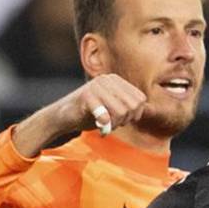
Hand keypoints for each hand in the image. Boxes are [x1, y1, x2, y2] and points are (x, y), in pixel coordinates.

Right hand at [13, 75, 150, 155]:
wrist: (63, 116)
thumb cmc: (91, 113)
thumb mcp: (113, 107)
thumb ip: (128, 106)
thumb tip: (145, 110)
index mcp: (116, 80)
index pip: (140, 100)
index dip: (135, 115)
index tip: (123, 120)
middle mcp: (107, 79)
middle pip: (132, 106)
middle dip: (125, 120)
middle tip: (113, 124)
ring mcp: (95, 86)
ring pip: (121, 112)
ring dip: (115, 124)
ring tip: (106, 125)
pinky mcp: (85, 97)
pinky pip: (105, 117)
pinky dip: (104, 127)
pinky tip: (99, 128)